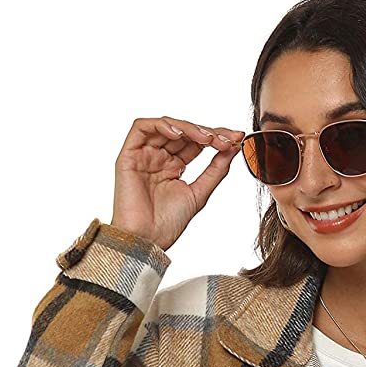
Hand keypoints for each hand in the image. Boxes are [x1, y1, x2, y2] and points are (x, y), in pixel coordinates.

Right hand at [111, 116, 245, 252]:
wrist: (146, 241)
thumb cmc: (167, 224)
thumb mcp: (199, 193)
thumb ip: (216, 170)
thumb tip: (233, 148)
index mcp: (174, 166)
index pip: (196, 143)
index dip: (216, 137)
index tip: (236, 140)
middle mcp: (159, 157)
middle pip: (184, 132)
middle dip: (206, 132)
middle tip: (225, 140)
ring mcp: (144, 155)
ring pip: (166, 126)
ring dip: (188, 128)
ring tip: (206, 138)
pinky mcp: (129, 155)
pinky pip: (141, 128)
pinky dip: (162, 125)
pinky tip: (179, 134)